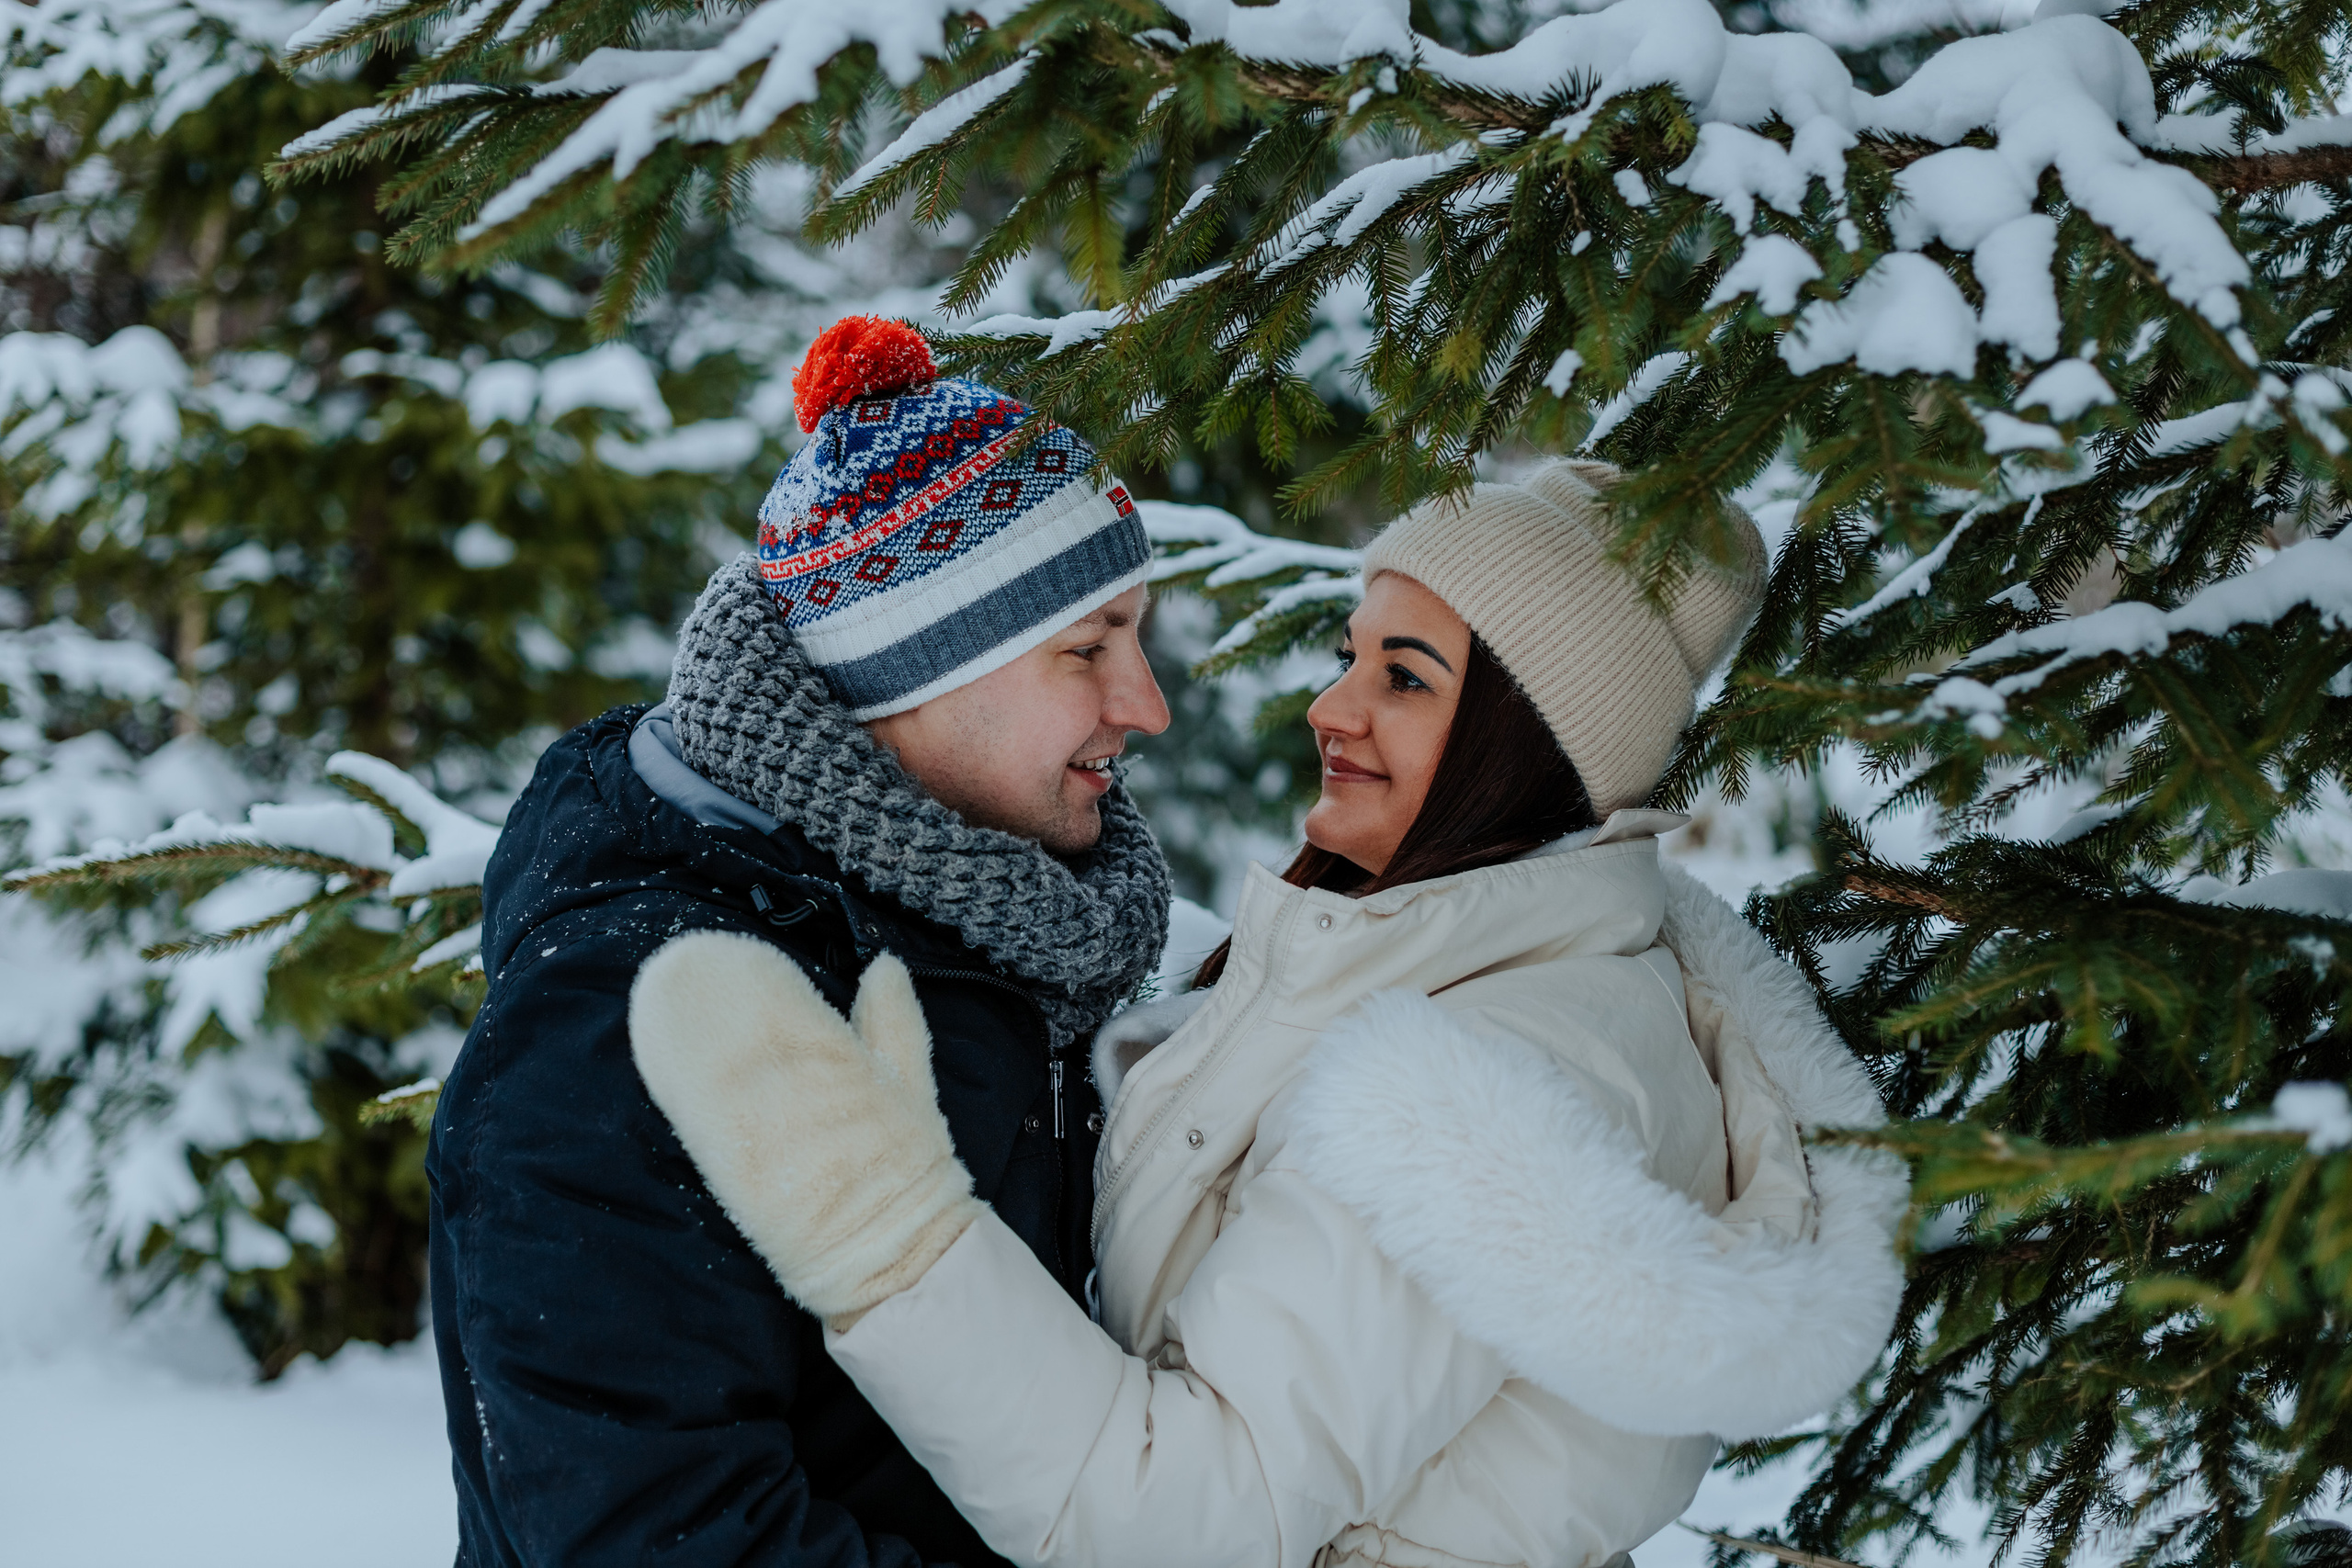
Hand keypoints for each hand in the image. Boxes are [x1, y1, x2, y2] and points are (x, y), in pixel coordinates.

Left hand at [630, 931, 983, 1329]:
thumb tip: (883, 965)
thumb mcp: (913, 1086)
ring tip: (656, 996)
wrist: (892, 1253)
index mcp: (845, 1067)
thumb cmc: (908, 1170)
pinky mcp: (733, 1175)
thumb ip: (894, 1022)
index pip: (790, 1009)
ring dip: (682, 1035)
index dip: (754, 978)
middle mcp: (798, 1094)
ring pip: (712, 1073)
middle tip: (679, 962)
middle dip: (706, 999)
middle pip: (742, 1036)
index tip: (730, 951)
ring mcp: (761, 1136)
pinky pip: (697, 1119)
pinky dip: (674, 1085)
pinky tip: (653, 1054)